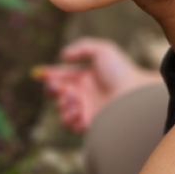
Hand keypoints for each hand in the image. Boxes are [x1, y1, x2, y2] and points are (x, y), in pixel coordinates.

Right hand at [34, 37, 160, 131]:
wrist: (136, 94)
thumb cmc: (121, 70)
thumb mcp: (102, 50)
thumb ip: (81, 48)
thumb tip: (63, 56)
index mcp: (85, 77)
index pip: (61, 75)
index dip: (49, 74)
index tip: (38, 74)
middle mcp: (84, 94)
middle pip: (57, 94)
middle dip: (53, 89)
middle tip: (58, 88)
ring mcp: (86, 110)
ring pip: (61, 110)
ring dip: (62, 104)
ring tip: (73, 100)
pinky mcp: (90, 125)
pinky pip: (70, 125)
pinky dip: (69, 118)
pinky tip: (78, 110)